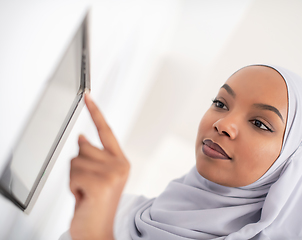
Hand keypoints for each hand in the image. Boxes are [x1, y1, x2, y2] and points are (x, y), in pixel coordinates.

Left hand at [69, 94, 129, 239]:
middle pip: (83, 146)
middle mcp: (120, 165)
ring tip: (85, 192)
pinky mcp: (102, 183)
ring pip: (76, 160)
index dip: (96, 113)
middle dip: (77, 166)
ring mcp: (113, 174)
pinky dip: (72, 187)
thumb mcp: (96, 177)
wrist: (97, 232)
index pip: (106, 131)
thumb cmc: (95, 205)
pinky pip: (73, 173)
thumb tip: (81, 137)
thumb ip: (93, 155)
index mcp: (121, 162)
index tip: (88, 97)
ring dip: (73, 179)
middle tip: (86, 185)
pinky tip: (83, 197)